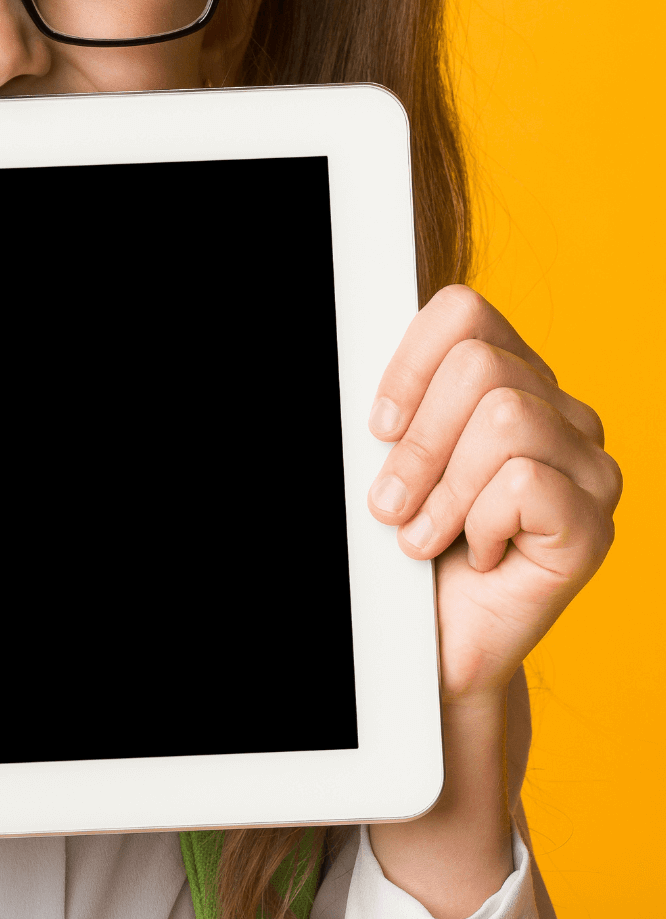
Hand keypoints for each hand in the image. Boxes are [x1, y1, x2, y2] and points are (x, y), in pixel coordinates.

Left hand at [366, 285, 620, 701]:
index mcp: (509, 375)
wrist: (428, 637)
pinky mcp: (594, 525)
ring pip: (506, 419)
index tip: (379, 427)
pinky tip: (477, 554)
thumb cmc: (404, 538)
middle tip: (394, 501)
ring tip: (425, 534)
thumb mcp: (384, 455)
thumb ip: (387, 407)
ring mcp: (588, 466)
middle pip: (481, 366)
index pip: (464, 312)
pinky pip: (524, 486)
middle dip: (419, 441)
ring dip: (442, 489)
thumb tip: (356, 379)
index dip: (408, 364)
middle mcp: (560, 411)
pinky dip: (478, 524)